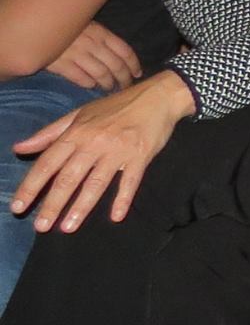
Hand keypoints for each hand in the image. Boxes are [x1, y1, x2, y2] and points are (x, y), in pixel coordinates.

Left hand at [11, 70, 193, 231]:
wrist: (157, 97)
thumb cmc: (116, 106)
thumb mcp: (78, 114)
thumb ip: (49, 134)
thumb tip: (19, 148)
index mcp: (76, 133)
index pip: (47, 163)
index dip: (31, 186)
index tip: (18, 206)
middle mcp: (93, 143)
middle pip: (68, 177)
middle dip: (53, 203)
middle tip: (40, 227)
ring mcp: (118, 150)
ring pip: (96, 182)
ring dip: (81, 206)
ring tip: (68, 227)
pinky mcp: (140, 156)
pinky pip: (130, 181)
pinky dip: (123, 199)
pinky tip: (116, 216)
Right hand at [46, 22, 142, 91]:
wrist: (36, 25)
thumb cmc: (65, 25)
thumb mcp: (88, 25)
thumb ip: (103, 38)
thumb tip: (120, 56)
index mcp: (101, 33)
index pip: (125, 51)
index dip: (134, 65)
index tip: (137, 74)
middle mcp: (92, 44)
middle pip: (116, 66)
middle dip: (124, 79)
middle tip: (125, 87)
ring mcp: (76, 54)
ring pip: (100, 74)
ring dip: (107, 84)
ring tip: (109, 88)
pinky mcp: (61, 64)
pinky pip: (80, 78)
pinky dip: (88, 84)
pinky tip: (90, 85)